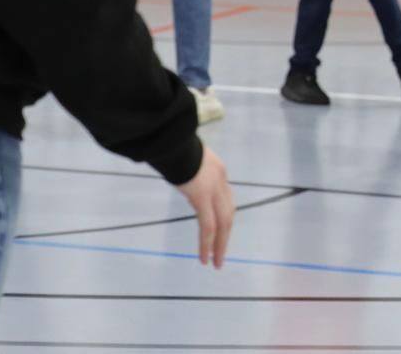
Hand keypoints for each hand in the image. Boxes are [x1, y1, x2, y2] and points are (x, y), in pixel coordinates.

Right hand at [175, 146, 234, 267]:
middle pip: (228, 214)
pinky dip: (207, 244)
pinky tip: (205, 258)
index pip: (225, 198)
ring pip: (222, 224)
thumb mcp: (187, 157)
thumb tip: (182, 174)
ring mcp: (214, 190)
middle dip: (225, 236)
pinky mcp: (202, 198)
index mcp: (218, 169)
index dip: (223, 216)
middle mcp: (221, 181)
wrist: (172, 139)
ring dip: (219, 245)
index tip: (221, 230)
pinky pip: (208, 227)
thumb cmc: (173, 146)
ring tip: (215, 262)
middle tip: (221, 255)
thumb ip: (190, 169)